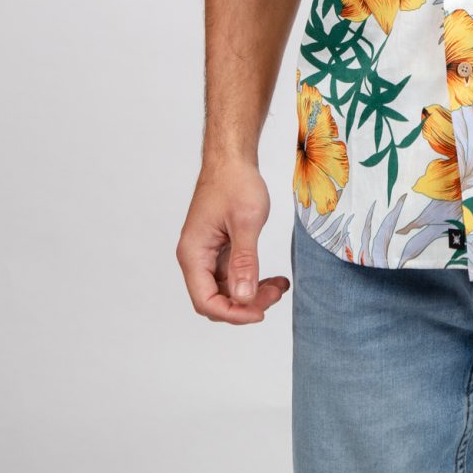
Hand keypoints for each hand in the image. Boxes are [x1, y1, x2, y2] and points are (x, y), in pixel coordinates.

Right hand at [176, 158, 289, 323]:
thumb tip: (243, 298)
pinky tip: (273, 278)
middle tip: (276, 294)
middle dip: (246, 303)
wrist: (232, 159)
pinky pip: (233, 274)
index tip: (260, 312)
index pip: (206, 301)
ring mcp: (207, 253)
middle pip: (216, 299)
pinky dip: (252, 278)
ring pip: (227, 289)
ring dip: (252, 293)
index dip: (233, 313)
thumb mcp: (245, 222)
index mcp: (193, 254)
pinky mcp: (219, 248)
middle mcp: (196, 257)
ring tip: (279, 286)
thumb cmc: (235, 183)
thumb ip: (244, 262)